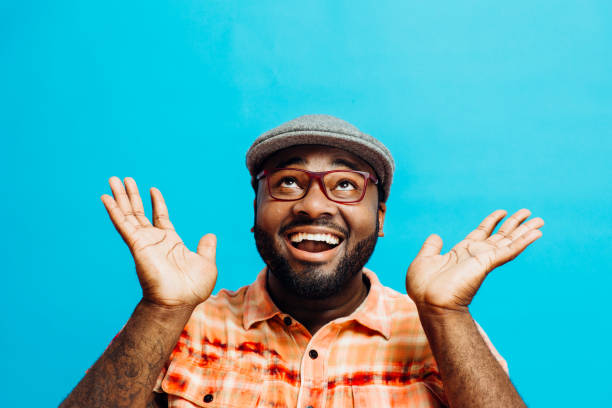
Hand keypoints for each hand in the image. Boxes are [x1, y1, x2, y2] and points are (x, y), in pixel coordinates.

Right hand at [101, 177, 216, 307]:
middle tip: (123, 179)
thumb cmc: (193, 288)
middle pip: (139, 212)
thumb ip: (206, 248)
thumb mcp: (206, 263)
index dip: (157, 203)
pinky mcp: (137, 245)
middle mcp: (155, 240)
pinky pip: (123, 224)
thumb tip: (210, 235)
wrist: (179, 302)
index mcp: (171, 242)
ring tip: (113, 179)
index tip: (153, 189)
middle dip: (132, 196)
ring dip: (120, 197)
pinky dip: (114, 210)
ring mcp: (144, 241)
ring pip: (129, 214)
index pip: (161, 217)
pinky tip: (105, 198)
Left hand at [406, 209, 542, 313]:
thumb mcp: (424, 260)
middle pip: (499, 236)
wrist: (430, 302)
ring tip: (540, 220)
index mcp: (461, 253)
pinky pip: (508, 250)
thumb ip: (431, 247)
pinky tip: (536, 234)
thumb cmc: (423, 287)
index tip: (502, 212)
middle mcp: (475, 255)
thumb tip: (436, 236)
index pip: (480, 233)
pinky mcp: (487, 263)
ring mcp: (483, 259)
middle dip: (514, 224)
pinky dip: (523, 241)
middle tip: (529, 213)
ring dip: (525, 230)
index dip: (491, 222)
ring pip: (509, 241)